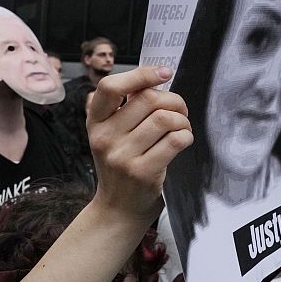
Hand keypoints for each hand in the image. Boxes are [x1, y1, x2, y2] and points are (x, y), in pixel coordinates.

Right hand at [87, 66, 192, 223]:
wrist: (118, 208)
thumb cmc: (120, 166)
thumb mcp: (110, 135)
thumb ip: (124, 109)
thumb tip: (154, 79)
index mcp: (95, 122)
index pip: (110, 87)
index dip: (140, 74)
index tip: (163, 73)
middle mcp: (104, 137)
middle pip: (147, 99)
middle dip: (173, 100)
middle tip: (179, 110)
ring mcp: (122, 156)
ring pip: (164, 118)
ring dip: (182, 120)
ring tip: (181, 127)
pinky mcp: (142, 171)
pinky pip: (175, 140)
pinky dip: (186, 136)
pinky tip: (182, 141)